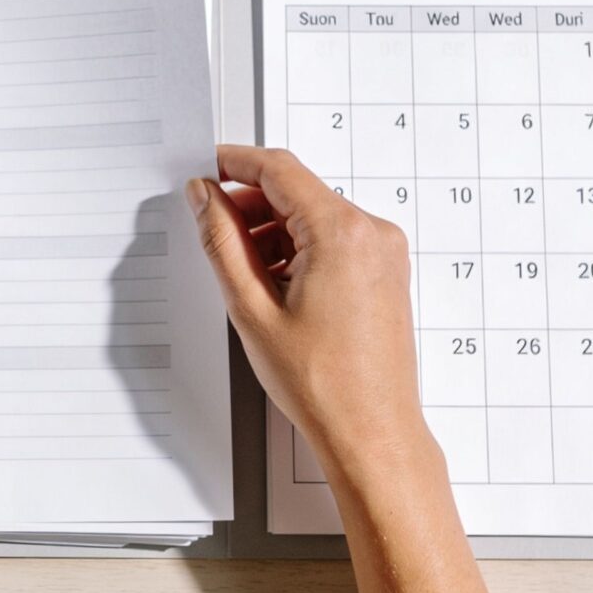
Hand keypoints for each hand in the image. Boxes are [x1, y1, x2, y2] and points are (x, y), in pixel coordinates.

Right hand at [187, 144, 434, 484]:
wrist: (371, 430)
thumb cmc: (323, 384)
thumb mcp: (252, 308)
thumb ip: (222, 243)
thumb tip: (206, 200)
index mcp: (341, 233)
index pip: (280, 170)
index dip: (235, 163)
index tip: (207, 167)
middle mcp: (371, 233)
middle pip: (298, 192)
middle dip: (252, 205)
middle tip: (212, 227)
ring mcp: (384, 252)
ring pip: (315, 217)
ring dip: (274, 231)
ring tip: (244, 274)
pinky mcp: (385, 271)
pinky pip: (335, 240)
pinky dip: (301, 249)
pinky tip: (275, 285)